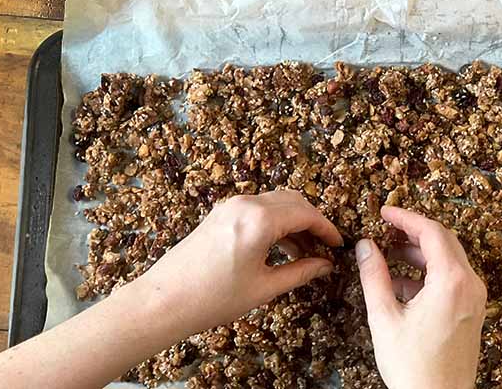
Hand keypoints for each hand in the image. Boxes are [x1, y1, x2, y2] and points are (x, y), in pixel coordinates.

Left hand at [137, 189, 342, 337]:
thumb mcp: (264, 288)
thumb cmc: (211, 298)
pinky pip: (257, 209)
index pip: (307, 213)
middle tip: (324, 247)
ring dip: (294, 221)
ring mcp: (230, 206)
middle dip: (313, 221)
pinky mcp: (220, 214)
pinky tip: (280, 248)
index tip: (338, 244)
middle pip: (293, 201)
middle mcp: (246, 204)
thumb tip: (324, 266)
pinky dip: (275, 222)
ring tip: (304, 252)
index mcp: (259, 220)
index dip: (327, 228)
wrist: (163, 301)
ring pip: (275, 202)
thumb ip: (300, 272)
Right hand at [356, 206, 486, 388]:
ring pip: (448, 259)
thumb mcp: (384, 317)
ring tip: (389, 254)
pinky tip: (401, 283)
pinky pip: (451, 279)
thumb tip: (365, 246)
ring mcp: (474, 299)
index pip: (431, 231)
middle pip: (443, 240)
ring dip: (419, 252)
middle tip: (387, 228)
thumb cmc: (414, 367)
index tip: (385, 212)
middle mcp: (470, 285)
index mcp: (452, 282)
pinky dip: (427, 273)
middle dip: (413, 231)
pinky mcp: (471, 311)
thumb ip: (374, 276)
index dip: (406, 217)